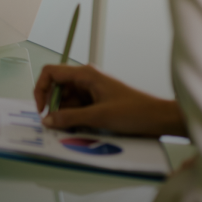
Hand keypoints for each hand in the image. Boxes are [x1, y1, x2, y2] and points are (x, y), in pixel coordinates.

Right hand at [34, 64, 187, 137]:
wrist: (160, 119)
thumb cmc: (135, 111)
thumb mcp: (99, 117)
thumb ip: (70, 118)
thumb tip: (48, 119)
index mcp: (85, 73)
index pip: (51, 73)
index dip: (41, 89)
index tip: (41, 109)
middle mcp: (86, 78)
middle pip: (57, 87)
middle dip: (53, 105)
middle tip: (54, 124)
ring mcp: (92, 90)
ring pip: (67, 100)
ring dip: (65, 114)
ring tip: (70, 129)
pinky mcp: (97, 101)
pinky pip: (78, 108)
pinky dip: (75, 118)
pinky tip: (80, 128)